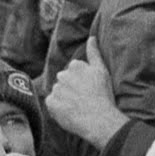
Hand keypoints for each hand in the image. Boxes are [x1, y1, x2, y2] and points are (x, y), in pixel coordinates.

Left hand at [44, 35, 127, 150]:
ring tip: (77, 107)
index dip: (81, 82)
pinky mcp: (50, 103)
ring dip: (64, 98)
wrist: (98, 118)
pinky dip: (57, 108)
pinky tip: (69, 112)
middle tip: (83, 99)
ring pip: (58, 93)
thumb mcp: (102, 70)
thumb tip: (91, 37)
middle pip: (64, 81)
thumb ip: (94, 53)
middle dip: (71, 88)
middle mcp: (63, 75)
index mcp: (75, 65)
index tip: (89, 90)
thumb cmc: (103, 94)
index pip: (74, 72)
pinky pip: (51, 104)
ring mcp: (56, 89)